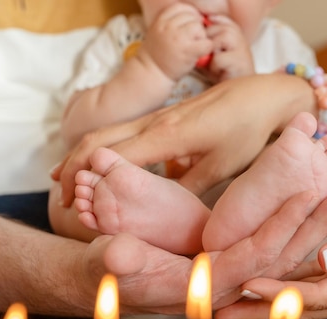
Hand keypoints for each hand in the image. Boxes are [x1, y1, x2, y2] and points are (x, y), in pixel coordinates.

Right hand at [50, 73, 315, 206]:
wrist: (264, 97)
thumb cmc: (247, 131)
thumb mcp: (221, 167)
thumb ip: (186, 190)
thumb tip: (160, 214)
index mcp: (166, 136)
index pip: (109, 156)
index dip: (84, 178)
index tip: (72, 203)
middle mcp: (154, 122)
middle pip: (98, 140)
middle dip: (73, 167)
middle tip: (62, 197)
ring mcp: (157, 116)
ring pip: (107, 132)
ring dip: (82, 156)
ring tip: (65, 181)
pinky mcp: (164, 117)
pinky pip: (123, 130)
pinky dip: (103, 148)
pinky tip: (100, 163)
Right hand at [102, 190, 326, 313]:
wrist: (105, 282)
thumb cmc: (105, 271)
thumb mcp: (104, 263)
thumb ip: (114, 262)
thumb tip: (121, 255)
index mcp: (200, 286)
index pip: (252, 257)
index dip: (279, 228)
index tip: (307, 196)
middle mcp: (223, 287)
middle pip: (278, 258)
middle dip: (312, 229)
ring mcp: (228, 279)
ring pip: (280, 256)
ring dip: (310, 229)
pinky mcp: (228, 268)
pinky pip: (269, 251)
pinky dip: (293, 232)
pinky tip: (313, 212)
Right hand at [141, 3, 211, 80]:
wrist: (151, 73)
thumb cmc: (157, 55)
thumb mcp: (158, 32)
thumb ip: (171, 23)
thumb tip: (194, 17)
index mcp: (161, 21)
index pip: (180, 7)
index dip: (189, 13)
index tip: (191, 23)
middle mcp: (169, 27)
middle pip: (191, 16)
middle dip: (195, 26)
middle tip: (193, 39)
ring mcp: (178, 38)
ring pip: (199, 27)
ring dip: (201, 36)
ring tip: (195, 47)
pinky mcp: (188, 51)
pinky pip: (206, 43)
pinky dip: (207, 48)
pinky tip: (201, 53)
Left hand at [202, 15, 253, 81]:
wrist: (239, 87)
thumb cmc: (223, 69)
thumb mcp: (211, 52)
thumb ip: (203, 41)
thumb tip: (191, 32)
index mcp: (232, 28)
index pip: (214, 18)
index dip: (205, 30)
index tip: (207, 44)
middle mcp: (237, 34)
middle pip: (210, 30)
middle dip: (207, 45)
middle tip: (213, 58)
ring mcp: (240, 45)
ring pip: (214, 42)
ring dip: (211, 54)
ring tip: (217, 64)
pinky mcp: (238, 59)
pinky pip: (217, 59)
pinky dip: (215, 67)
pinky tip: (221, 72)